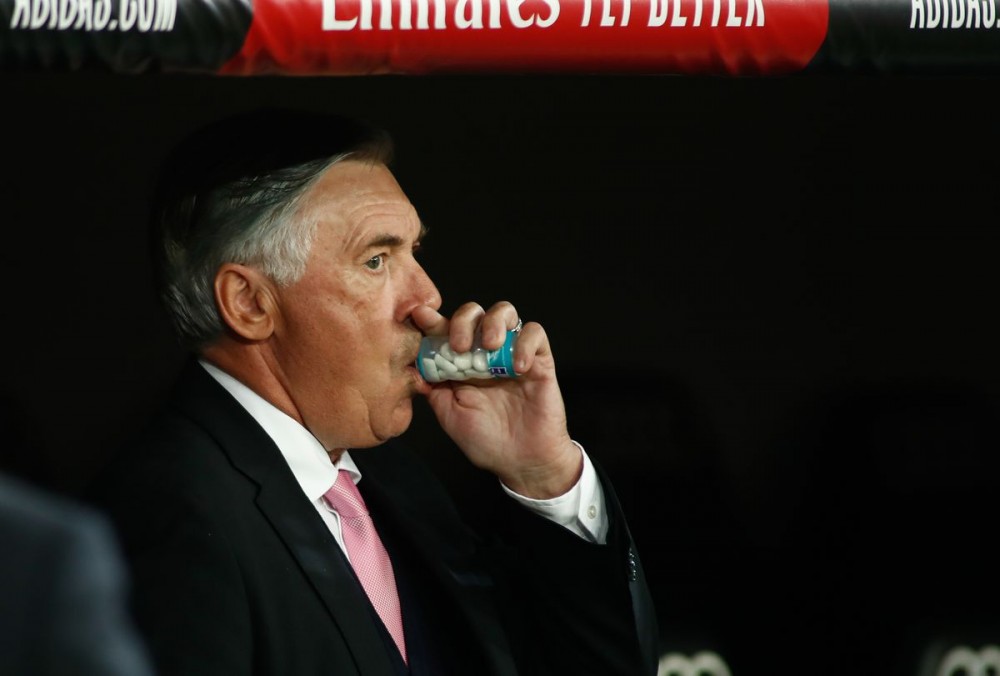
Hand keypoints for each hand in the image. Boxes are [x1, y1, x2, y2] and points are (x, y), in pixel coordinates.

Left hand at [411, 301, 581, 498]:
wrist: (522, 462)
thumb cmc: (486, 440)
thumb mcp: (449, 414)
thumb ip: (434, 386)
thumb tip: (414, 363)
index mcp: (461, 362)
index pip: (446, 330)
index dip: (432, 319)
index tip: (420, 316)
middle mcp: (485, 353)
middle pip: (475, 313)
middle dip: (463, 320)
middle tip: (458, 345)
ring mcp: (512, 354)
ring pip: (505, 312)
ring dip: (494, 322)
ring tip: (489, 346)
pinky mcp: (540, 360)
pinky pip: (535, 334)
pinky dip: (524, 343)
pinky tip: (517, 367)